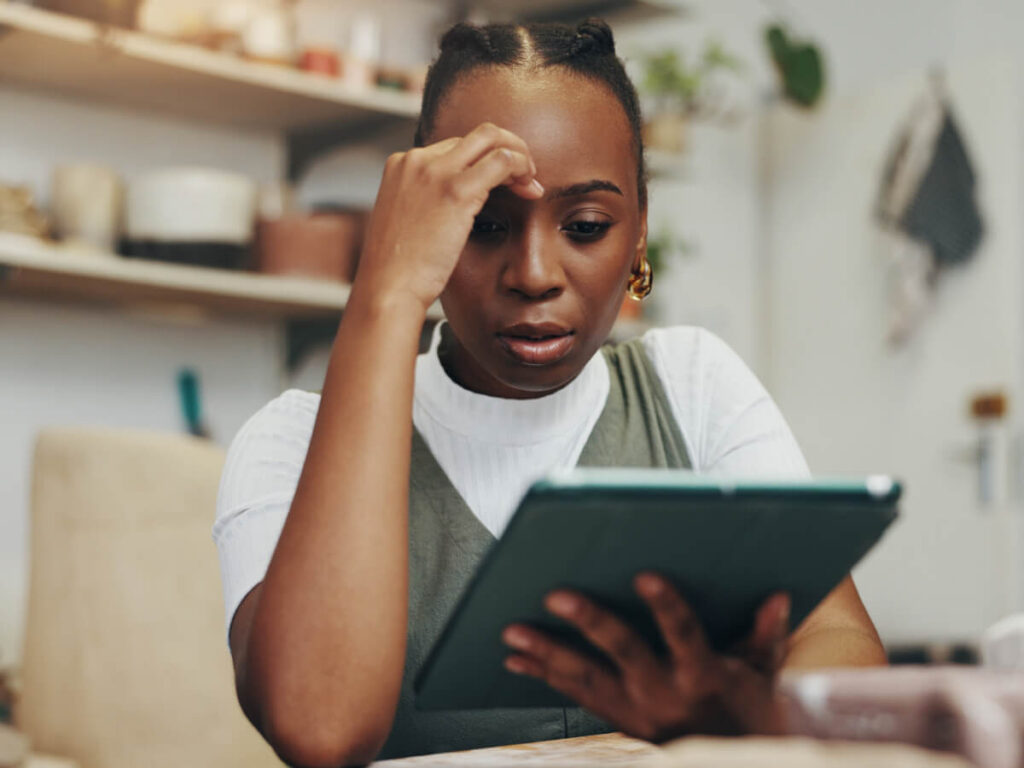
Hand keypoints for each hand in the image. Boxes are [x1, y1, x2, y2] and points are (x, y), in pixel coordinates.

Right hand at [354, 122, 543, 313]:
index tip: (503, 183)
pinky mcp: (456, 191)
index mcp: (401, 164)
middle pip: (476, 136)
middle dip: (508, 150)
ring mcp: (435, 171)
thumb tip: (455, 208)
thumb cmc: (399, 270)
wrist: (388, 288)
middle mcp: (416, 159)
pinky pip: (503, 161)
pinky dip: (522, 168)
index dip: (485, 161)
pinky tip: (530, 190)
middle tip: (526, 177)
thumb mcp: (406, 223)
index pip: (455, 147)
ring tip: (531, 183)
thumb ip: (426, 203)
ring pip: (493, 138)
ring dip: (519, 155)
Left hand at [501, 573, 790, 741]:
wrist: (733, 760)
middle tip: (556, 596)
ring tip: (512, 633)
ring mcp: (636, 710)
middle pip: (623, 652)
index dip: (665, 605)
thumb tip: (778, 596)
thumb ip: (768, 633)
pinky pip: (575, 695)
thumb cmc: (748, 706)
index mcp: (703, 675)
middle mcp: (664, 693)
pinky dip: (545, 675)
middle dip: (588, 623)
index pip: (684, 633)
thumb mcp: (765, 671)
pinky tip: (517, 658)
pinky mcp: (617, 719)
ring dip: (547, 654)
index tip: (645, 575)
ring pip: (586, 678)